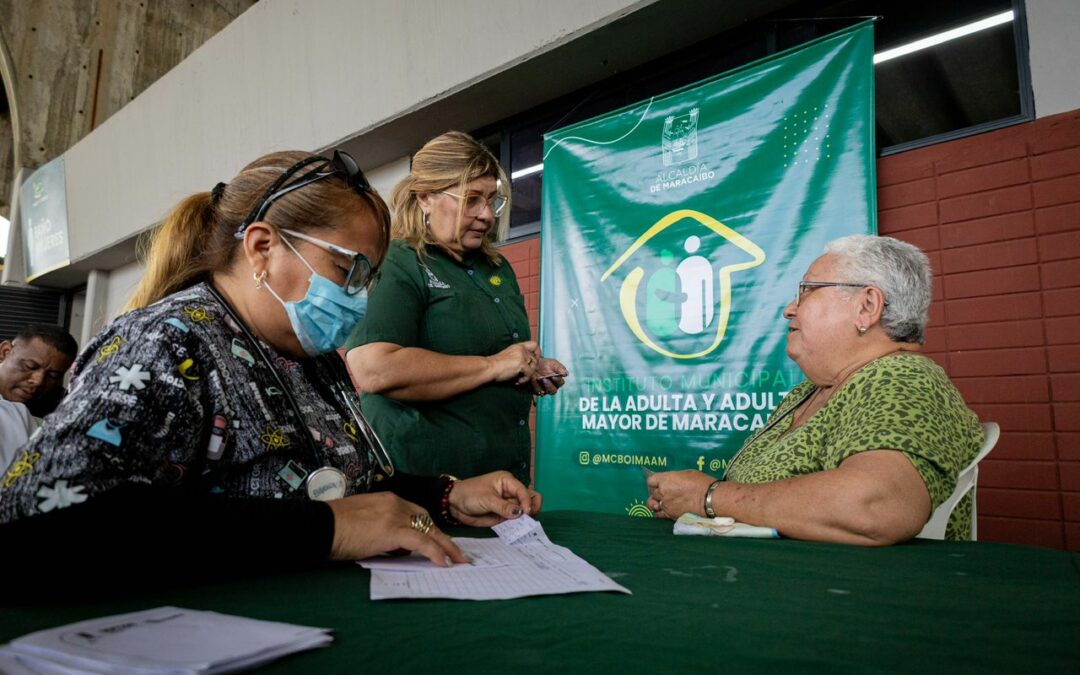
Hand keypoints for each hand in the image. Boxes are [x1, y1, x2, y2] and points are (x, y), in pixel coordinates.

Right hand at [326, 492, 466, 564]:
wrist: (320, 526)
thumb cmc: (334, 527)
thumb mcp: (362, 522)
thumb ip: (381, 528)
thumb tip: (395, 545)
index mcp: (387, 499)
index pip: (416, 514)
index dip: (429, 529)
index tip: (438, 541)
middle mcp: (395, 503)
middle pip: (427, 521)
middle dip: (442, 538)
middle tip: (454, 553)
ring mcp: (395, 515)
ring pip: (429, 531)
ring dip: (445, 547)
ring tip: (457, 561)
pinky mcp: (392, 530)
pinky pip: (421, 542)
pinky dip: (434, 552)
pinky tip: (442, 563)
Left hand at [449, 471, 542, 526]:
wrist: (454, 504)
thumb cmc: (469, 494)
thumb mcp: (486, 499)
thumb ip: (503, 507)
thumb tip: (520, 513)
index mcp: (507, 481)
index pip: (524, 491)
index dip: (527, 502)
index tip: (525, 513)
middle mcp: (511, 492)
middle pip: (531, 498)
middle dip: (532, 509)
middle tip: (526, 519)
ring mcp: (509, 504)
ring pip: (525, 511)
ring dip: (526, 518)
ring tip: (521, 525)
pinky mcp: (504, 515)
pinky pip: (516, 520)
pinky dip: (518, 525)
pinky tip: (515, 529)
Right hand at [486, 341, 540, 383]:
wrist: (489, 367)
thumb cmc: (496, 365)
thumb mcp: (510, 357)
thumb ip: (520, 358)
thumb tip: (529, 366)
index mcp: (518, 346)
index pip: (534, 345)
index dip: (537, 353)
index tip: (534, 361)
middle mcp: (521, 349)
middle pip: (535, 360)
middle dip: (530, 370)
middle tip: (523, 376)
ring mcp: (522, 356)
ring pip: (533, 368)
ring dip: (527, 376)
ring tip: (518, 379)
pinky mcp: (521, 364)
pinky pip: (530, 374)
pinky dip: (524, 380)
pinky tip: (516, 381)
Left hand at [530, 357, 567, 395]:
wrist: (534, 363)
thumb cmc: (546, 364)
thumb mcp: (554, 364)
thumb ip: (560, 368)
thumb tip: (566, 374)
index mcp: (558, 380)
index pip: (560, 383)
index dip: (558, 380)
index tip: (554, 376)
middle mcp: (552, 387)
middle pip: (553, 391)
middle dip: (549, 385)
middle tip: (544, 379)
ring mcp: (544, 389)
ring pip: (545, 392)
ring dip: (542, 386)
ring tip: (539, 379)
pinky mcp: (537, 390)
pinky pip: (537, 391)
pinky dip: (535, 385)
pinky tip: (533, 379)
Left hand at [645, 470, 716, 519]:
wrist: (709, 499)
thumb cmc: (700, 483)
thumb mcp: (685, 473)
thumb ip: (673, 478)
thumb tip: (669, 481)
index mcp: (665, 480)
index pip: (651, 480)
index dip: (655, 482)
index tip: (659, 482)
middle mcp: (662, 492)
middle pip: (653, 493)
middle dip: (658, 492)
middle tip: (667, 492)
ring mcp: (666, 505)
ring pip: (654, 504)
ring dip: (658, 503)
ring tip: (665, 502)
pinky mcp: (670, 515)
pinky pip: (659, 514)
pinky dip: (661, 512)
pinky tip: (666, 510)